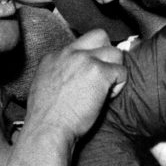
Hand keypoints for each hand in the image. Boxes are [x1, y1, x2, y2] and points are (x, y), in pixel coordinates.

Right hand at [13, 30, 125, 165]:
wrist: (47, 130)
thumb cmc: (46, 119)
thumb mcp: (44, 86)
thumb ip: (60, 74)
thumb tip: (74, 77)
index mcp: (54, 56)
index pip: (80, 44)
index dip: (90, 58)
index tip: (89, 76)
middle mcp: (69, 53)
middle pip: (99, 36)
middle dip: (107, 53)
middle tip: (104, 75)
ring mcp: (85, 60)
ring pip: (115, 52)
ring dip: (115, 71)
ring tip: (106, 90)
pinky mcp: (99, 72)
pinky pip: (122, 72)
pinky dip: (119, 86)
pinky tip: (107, 98)